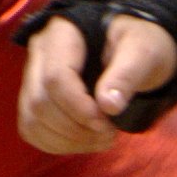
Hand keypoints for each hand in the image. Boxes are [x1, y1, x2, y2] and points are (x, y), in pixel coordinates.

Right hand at [17, 11, 176, 152]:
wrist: (133, 49)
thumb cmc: (139, 44)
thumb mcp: (144, 51)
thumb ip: (127, 74)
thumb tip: (108, 106)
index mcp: (62, 32)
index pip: (56, 77)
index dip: (80, 108)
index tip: (108, 122)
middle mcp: (40, 53)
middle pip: (40, 102)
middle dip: (76, 128)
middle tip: (109, 132)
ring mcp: (32, 77)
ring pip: (32, 120)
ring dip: (67, 140)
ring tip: (101, 138)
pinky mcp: (34, 98)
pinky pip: (32, 130)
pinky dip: (58, 144)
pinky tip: (85, 140)